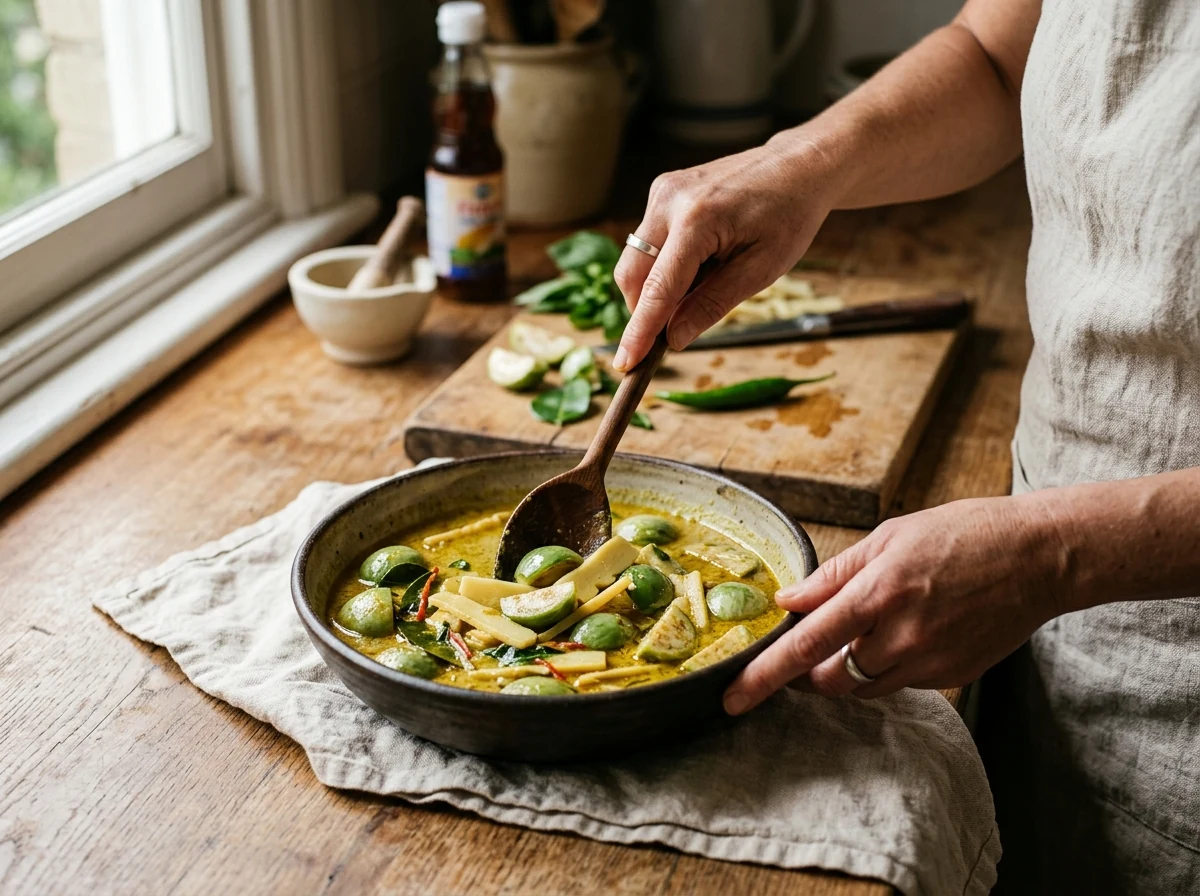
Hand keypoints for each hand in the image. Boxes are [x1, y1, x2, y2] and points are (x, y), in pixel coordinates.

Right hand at [611, 138, 837, 370]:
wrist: (798, 166)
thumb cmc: (789, 216)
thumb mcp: (761, 270)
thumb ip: (712, 305)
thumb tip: (673, 339)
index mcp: (698, 219)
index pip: (657, 288)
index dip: (639, 331)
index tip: (624, 364)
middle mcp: (669, 200)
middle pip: (630, 274)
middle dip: (645, 310)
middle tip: (677, 328)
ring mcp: (661, 191)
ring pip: (635, 260)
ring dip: (657, 286)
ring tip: (706, 280)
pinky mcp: (662, 190)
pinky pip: (647, 242)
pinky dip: (664, 265)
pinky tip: (702, 260)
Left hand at [723, 495, 1071, 713]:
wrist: (1041, 557)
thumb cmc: (964, 533)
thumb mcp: (890, 536)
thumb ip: (834, 575)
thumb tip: (789, 602)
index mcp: (879, 592)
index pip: (806, 645)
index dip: (763, 676)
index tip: (731, 698)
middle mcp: (902, 635)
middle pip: (830, 680)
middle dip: (809, 672)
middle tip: (809, 649)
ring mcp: (930, 662)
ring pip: (865, 686)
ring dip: (849, 668)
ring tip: (870, 627)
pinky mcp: (953, 677)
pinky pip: (902, 683)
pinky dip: (891, 665)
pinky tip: (912, 630)